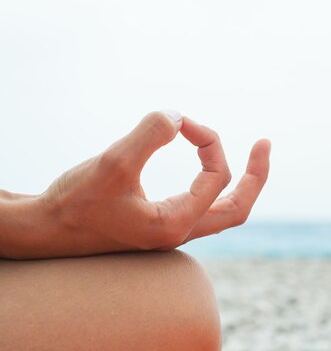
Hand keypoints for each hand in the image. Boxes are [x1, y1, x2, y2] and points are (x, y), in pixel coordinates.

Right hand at [0, 111, 269, 258]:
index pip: (217, 178)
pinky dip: (215, 185)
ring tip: (254, 155)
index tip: (182, 121)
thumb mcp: (113, 164)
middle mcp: (181, 233)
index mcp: (176, 226)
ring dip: (240, 182)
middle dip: (256, 175)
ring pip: (224, 211)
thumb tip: (177, 117)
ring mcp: (173, 231)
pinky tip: (209, 168)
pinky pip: (204, 207)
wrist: (46, 230)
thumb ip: (149, 136)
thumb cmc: (75, 202)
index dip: (208, 141)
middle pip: (238, 208)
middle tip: (265, 143)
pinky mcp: (161, 224)